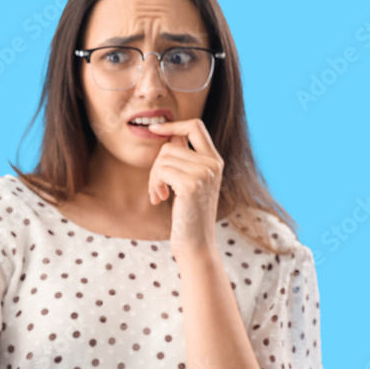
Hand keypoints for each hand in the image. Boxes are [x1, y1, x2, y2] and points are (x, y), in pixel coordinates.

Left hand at [146, 118, 223, 260]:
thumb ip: (185, 160)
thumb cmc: (189, 216)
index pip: (195, 126)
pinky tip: (160, 199)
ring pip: (163, 159)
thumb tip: (170, 136)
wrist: (196, 244)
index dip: (173, 124)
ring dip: (154, 178)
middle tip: (157, 188)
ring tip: (159, 196)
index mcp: (215, 161)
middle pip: (170, 146)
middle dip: (156, 167)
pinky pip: (160, 171)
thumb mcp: (191, 183)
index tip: (154, 129)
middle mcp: (213, 164)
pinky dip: (154, 185)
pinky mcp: (191, 184)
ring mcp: (204, 173)